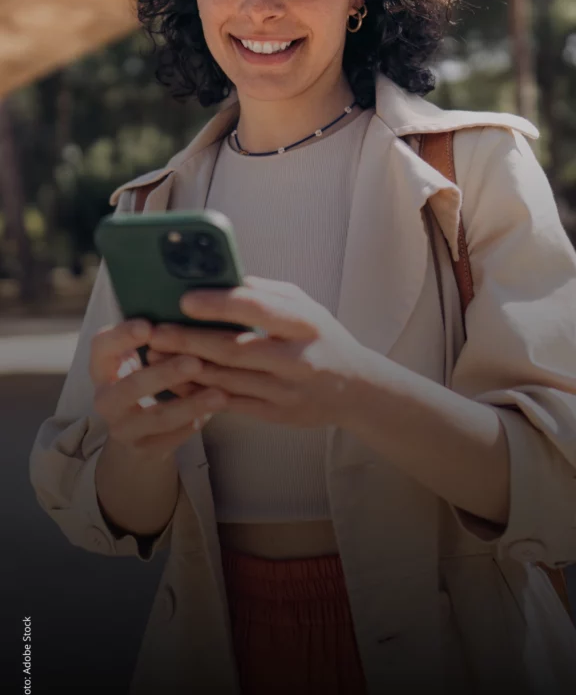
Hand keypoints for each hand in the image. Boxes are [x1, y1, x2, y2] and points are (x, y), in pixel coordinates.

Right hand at [89, 319, 227, 457]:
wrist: (138, 430)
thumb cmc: (148, 377)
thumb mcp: (143, 355)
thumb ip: (159, 335)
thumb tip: (200, 301)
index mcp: (103, 367)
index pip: (102, 347)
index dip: (122, 336)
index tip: (149, 326)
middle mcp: (106, 398)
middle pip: (130, 386)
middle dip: (164, 374)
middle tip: (194, 361)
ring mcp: (122, 427)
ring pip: (156, 418)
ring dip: (189, 405)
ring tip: (220, 394)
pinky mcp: (143, 449)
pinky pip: (171, 439)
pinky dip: (194, 424)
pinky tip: (215, 411)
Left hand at [146, 276, 369, 429]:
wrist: (354, 389)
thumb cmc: (322, 338)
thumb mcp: (305, 306)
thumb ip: (266, 292)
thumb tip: (221, 279)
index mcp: (305, 324)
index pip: (258, 310)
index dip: (219, 304)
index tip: (184, 299)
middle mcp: (297, 359)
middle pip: (234, 350)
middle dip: (189, 340)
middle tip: (156, 331)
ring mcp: (286, 391)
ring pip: (226, 380)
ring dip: (186, 368)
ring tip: (155, 354)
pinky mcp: (276, 415)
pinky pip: (230, 404)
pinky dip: (199, 393)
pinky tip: (176, 381)